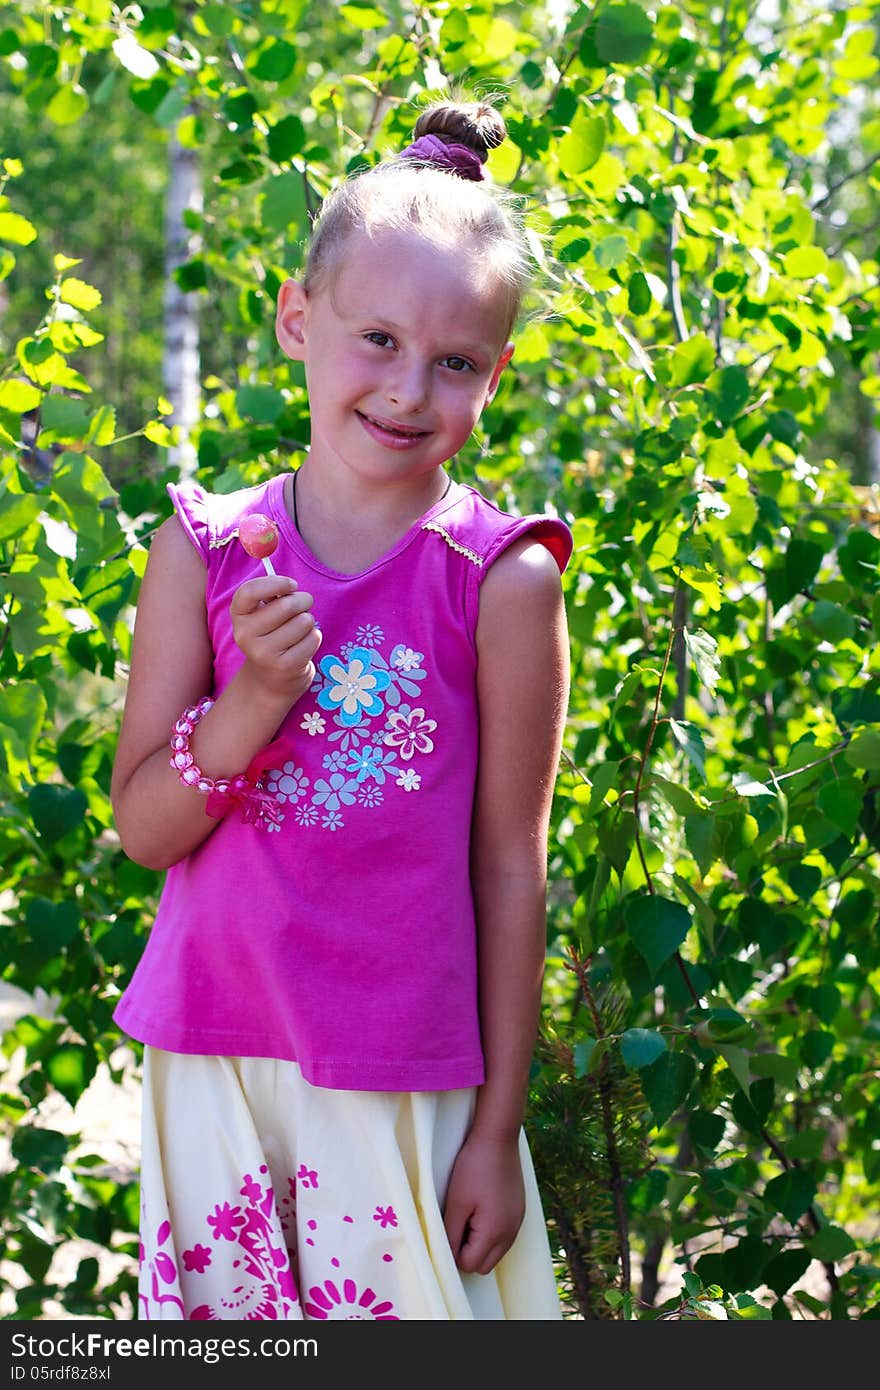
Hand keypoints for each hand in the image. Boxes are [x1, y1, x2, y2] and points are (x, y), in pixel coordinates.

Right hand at [230, 574, 321, 701]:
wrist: (270, 677)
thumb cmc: (272, 634)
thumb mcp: (263, 613)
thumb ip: (274, 596)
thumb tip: (291, 588)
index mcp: (238, 615)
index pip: (249, 591)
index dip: (276, 583)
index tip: (292, 585)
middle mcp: (245, 635)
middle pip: (286, 605)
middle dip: (303, 601)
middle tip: (304, 605)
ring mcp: (263, 653)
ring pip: (304, 621)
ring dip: (308, 622)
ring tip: (299, 630)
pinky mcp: (284, 666)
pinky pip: (313, 638)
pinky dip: (313, 637)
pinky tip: (302, 645)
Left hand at [443, 1132, 524, 1275]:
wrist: (498, 1138)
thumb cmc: (473, 1168)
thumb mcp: (456, 1202)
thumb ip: (451, 1234)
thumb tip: (447, 1257)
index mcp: (494, 1233)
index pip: (470, 1265)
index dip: (453, 1253)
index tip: (447, 1230)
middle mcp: (511, 1233)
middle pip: (485, 1264)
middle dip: (467, 1252)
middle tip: (456, 1224)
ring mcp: (517, 1222)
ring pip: (495, 1252)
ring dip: (479, 1243)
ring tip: (468, 1215)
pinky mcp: (519, 1211)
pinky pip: (504, 1237)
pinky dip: (491, 1232)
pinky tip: (481, 1208)